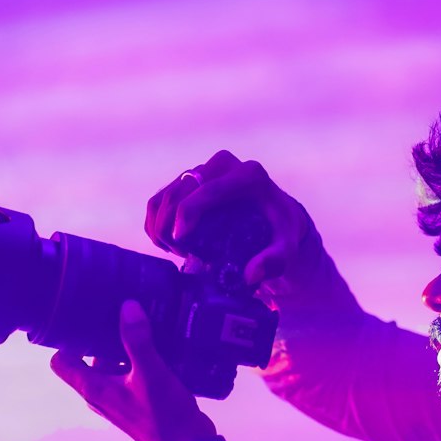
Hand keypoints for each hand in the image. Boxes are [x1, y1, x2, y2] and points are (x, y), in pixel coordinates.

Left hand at [51, 300, 216, 440]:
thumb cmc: (164, 414)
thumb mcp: (151, 373)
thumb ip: (138, 340)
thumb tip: (127, 306)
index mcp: (93, 388)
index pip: (60, 361)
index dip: (67, 339)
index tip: (84, 317)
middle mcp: (100, 394)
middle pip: (88, 359)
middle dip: (101, 336)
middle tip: (118, 311)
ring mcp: (118, 399)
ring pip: (112, 365)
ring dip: (123, 347)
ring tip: (140, 321)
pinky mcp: (137, 401)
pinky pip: (129, 373)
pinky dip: (138, 359)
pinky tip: (157, 343)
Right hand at [145, 150, 314, 295]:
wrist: (276, 216)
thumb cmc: (280, 232)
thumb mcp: (286, 248)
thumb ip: (275, 261)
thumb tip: (251, 275)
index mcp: (249, 175)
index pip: (209, 189)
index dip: (187, 213)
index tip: (180, 240)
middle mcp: (224, 165)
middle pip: (181, 191)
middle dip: (172, 225)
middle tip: (183, 255)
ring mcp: (203, 170)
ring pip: (166, 195)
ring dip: (161, 226)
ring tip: (178, 252)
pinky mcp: (189, 180)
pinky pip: (160, 198)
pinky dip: (154, 222)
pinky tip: (166, 243)